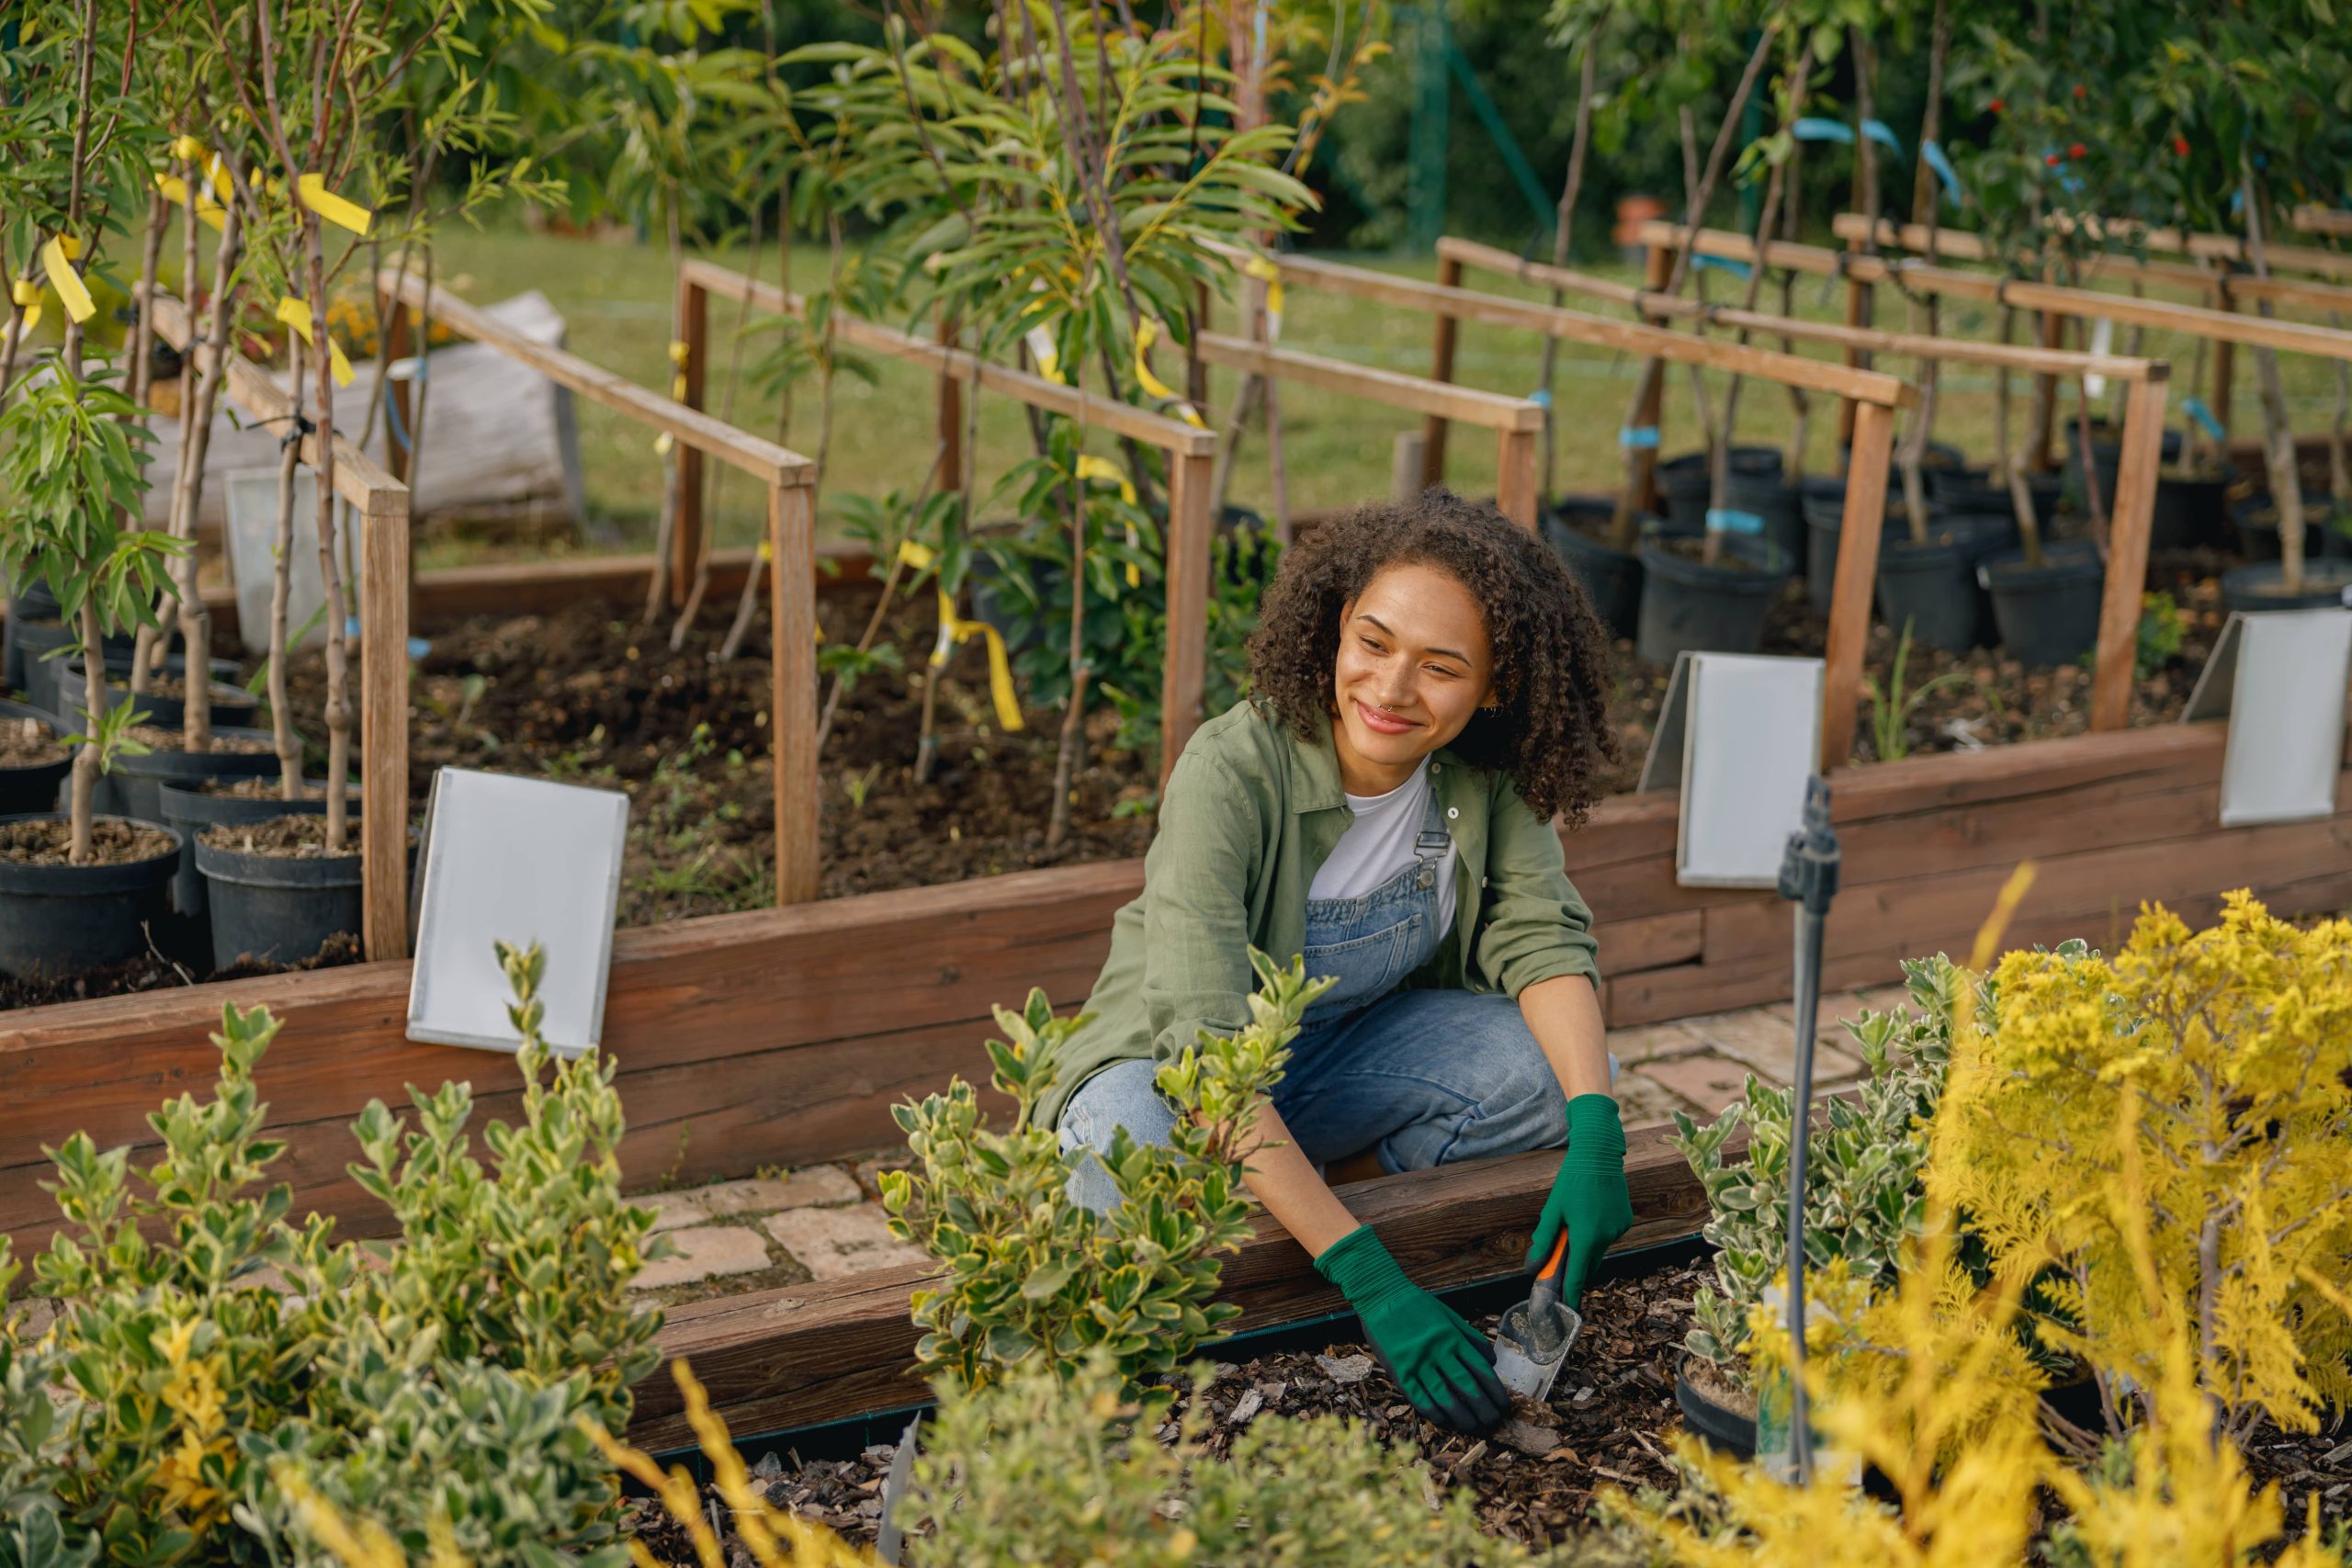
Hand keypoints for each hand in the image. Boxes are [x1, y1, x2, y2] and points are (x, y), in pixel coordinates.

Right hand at [1314, 1225, 1507, 1434]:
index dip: (1495, 1390)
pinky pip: (1418, 1396)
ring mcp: (1417, 1361)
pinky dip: (1432, 1411)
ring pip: (1444, 1396)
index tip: (1504, 1405)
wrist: (1380, 1294)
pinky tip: (1444, 1421)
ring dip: (1461, 1416)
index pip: (1481, 1369)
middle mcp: (1438, 1350)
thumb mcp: (1448, 1314)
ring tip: (1474, 1428)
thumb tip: (1492, 1361)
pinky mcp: (1398, 1369)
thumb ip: (1470, 1337)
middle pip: (1466, 1386)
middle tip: (1494, 1423)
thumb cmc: (1415, 1304)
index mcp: (1452, 1336)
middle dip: (1483, 1408)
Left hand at [1526, 1094, 1632, 1308]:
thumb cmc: (1571, 1181)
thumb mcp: (1553, 1210)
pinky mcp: (1625, 1221)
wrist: (1599, 1154)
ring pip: (1599, 1250)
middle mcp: (1606, 1237)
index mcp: (1586, 1236)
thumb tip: (1534, 1267)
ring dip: (1587, 1248)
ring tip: (1576, 1226)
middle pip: (1589, 1265)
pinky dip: (1598, 1235)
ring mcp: (1618, 1229)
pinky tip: (1591, 1216)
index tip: (1568, 1309)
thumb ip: (1545, 1240)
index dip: (1571, 1294)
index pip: (1577, 1276)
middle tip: (1562, 1266)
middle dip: (1576, 1269)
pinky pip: (1609, 1237)